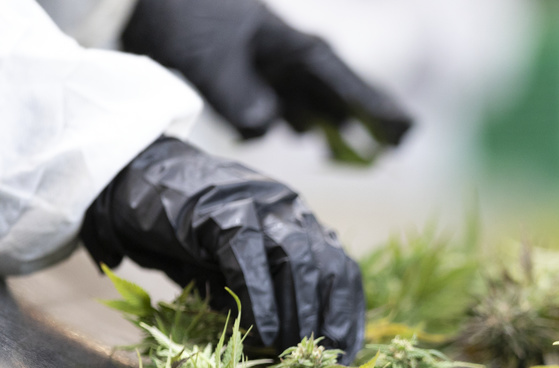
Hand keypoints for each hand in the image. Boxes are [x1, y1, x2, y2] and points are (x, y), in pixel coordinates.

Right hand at [81, 137, 365, 361]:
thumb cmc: (187, 230)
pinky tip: (263, 331)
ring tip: (289, 349)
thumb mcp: (239, 261)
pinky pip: (250, 260)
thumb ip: (268, 288)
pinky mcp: (219, 211)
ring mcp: (256, 205)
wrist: (132, 178)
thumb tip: (289, 342)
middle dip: (327, 318)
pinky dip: (261, 300)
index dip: (347, 313)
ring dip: (297, 312)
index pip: (341, 268)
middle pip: (328, 266)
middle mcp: (286, 209)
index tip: (346, 351)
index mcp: (299, 220)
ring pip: (297, 262)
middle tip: (316, 357)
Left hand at [120, 0, 411, 145]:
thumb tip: (266, 127)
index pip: (349, 86)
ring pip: (324, 105)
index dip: (378, 110)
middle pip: (348, 96)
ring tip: (364, 154)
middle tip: (400, 144)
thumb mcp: (206, 58)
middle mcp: (296, 62)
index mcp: (296, 50)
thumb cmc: (183, 17)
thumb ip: (237, 95)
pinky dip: (306, 123)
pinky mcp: (260, 80)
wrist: (147, 0)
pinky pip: (295, 108)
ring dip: (341, 128)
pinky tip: (305, 133)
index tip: (404, 132)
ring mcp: (280, 71)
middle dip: (374, 120)